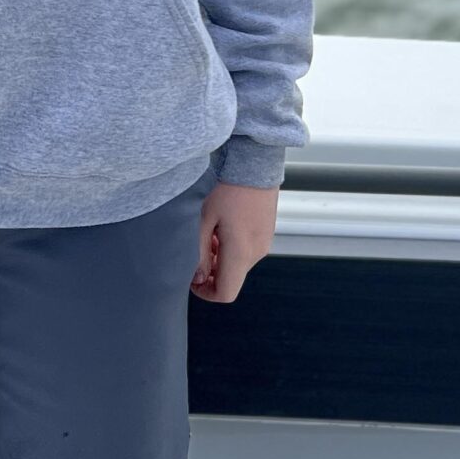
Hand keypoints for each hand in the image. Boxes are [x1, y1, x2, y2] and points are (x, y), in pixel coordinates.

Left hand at [190, 181, 278, 304]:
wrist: (254, 165)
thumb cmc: (227, 189)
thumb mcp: (203, 219)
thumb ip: (198, 252)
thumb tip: (197, 277)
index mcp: (240, 253)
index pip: (226, 293)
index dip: (206, 292)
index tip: (193, 278)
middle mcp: (256, 253)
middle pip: (231, 279)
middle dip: (211, 271)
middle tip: (199, 246)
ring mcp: (264, 244)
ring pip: (238, 265)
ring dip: (220, 258)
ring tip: (210, 232)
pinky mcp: (266, 234)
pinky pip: (247, 252)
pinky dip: (231, 248)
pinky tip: (222, 226)